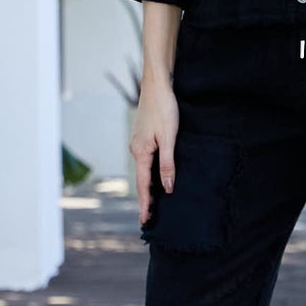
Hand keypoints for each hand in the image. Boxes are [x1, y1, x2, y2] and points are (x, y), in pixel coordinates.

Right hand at [131, 77, 178, 224]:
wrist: (157, 85)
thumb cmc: (164, 109)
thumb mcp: (170, 138)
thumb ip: (168, 164)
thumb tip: (168, 188)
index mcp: (141, 152)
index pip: (143, 185)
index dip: (146, 204)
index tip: (145, 221)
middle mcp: (135, 149)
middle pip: (141, 179)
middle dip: (146, 198)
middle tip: (149, 218)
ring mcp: (137, 142)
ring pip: (143, 169)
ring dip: (148, 185)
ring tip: (153, 202)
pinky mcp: (142, 136)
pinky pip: (145, 160)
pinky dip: (149, 172)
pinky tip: (155, 176)